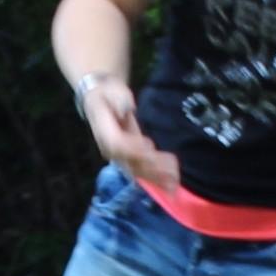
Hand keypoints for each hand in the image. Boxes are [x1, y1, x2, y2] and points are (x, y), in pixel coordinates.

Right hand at [77, 76, 183, 194]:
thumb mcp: (112, 90)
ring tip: (175, 181)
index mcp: (104, 132)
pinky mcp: (129, 159)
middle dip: (152, 167)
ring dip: (157, 177)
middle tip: (172, 169)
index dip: (133, 148)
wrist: (100, 100)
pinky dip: (156, 179)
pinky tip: (171, 185)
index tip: (150, 146)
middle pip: (130, 162)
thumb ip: (119, 99)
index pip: (118, 145)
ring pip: (137, 171)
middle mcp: (110, 149)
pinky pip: (142, 171)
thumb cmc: (108, 94)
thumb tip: (127, 108)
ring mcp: (119, 156)